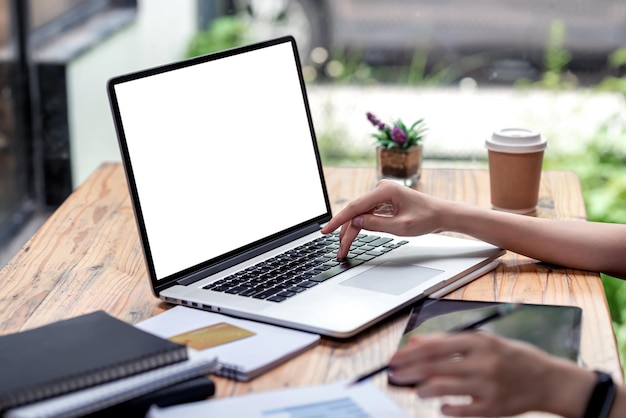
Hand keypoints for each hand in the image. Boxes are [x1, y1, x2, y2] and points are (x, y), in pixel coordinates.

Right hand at [320, 181, 447, 258]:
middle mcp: (381, 189)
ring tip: (344, 248)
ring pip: (360, 214)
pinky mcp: (384, 202)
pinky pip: (367, 214)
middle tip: (339, 250)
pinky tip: (352, 238)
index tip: (325, 230)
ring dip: (352, 231)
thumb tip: (355, 223)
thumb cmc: (427, 218)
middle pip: (355, 212)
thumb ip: (376, 224)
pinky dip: (360, 226)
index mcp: (385, 190)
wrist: (442, 215)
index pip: (355, 207)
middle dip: (345, 232)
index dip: (338, 221)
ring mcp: (382, 195)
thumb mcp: (401, 227)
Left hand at [387, 332, 594, 416]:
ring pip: (442, 389)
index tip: (394, 358)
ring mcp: (488, 387)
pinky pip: (459, 411)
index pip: (435, 347)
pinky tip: (441, 405)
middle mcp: (482, 363)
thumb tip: (415, 342)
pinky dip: (445, 408)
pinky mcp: (493, 408)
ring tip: (418, 390)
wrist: (547, 380)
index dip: (410, 353)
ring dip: (423, 390)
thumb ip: (448, 342)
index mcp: (479, 341)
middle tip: (393, 375)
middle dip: (408, 372)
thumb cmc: (510, 357)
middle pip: (434, 368)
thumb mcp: (483, 341)